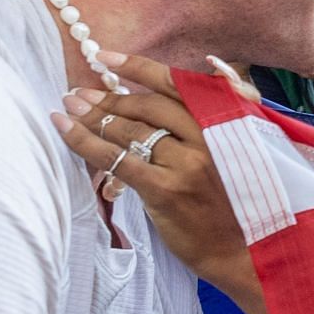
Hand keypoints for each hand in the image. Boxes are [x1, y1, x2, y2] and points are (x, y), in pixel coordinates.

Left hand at [51, 54, 265, 313]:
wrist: (249, 255)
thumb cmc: (238, 208)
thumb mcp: (238, 156)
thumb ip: (208, 127)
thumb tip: (157, 108)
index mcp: (226, 122)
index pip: (176, 84)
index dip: (138, 67)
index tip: (107, 57)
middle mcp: (209, 136)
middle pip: (148, 105)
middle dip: (109, 97)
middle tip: (79, 92)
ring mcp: (187, 163)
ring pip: (130, 130)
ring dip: (93, 116)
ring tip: (69, 108)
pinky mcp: (167, 190)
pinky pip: (118, 160)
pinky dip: (85, 142)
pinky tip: (65, 130)